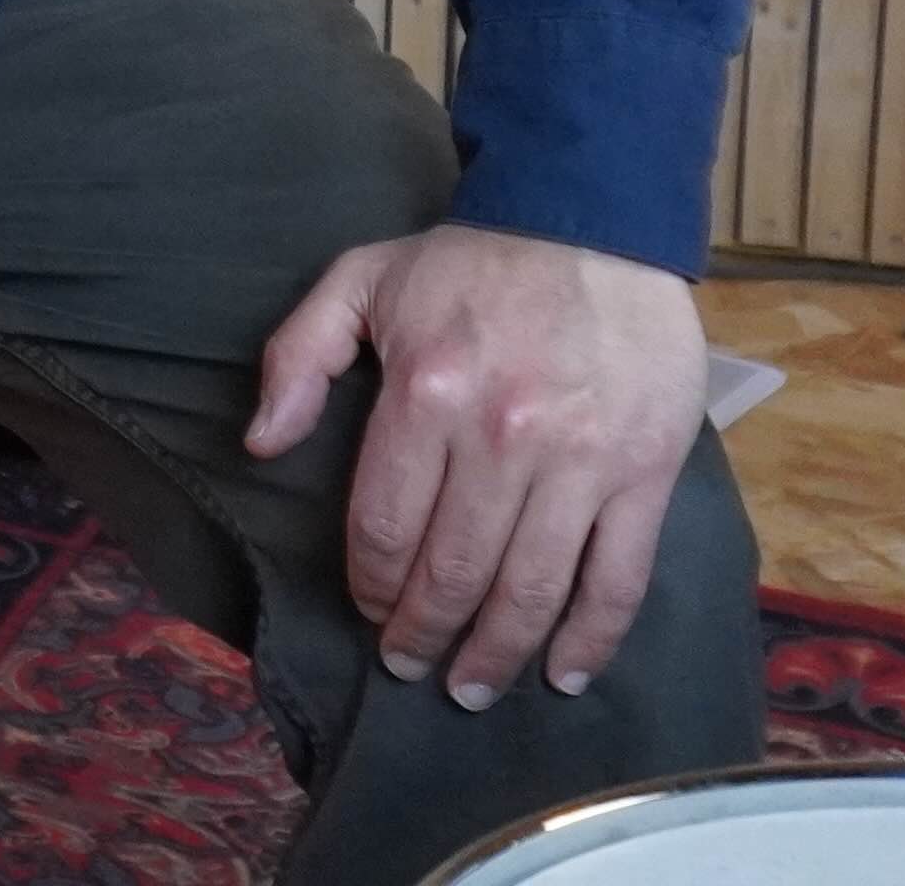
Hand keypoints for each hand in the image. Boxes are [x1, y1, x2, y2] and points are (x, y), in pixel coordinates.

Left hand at [241, 221, 702, 708]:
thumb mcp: (360, 279)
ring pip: (531, 590)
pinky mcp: (644, 470)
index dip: (373, 587)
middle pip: (454, 574)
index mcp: (426, 395)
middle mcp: (502, 437)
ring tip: (470, 685)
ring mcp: (580, 460)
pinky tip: (561, 673)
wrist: (593, 217)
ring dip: (495, 654)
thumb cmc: (471, 260)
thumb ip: (298, 357)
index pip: (386, 528)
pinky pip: (617, 578)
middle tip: (412, 665)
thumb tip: (261, 443)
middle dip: (425, 635)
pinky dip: (589, 639)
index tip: (372, 610)